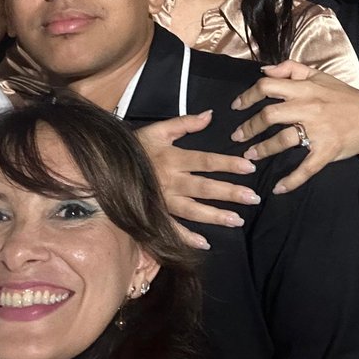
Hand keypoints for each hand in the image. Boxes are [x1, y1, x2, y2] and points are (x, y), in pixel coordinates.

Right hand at [134, 111, 260, 249]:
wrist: (106, 164)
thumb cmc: (136, 146)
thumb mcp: (159, 129)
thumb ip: (185, 123)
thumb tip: (210, 115)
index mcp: (173, 158)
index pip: (206, 161)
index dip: (228, 164)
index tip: (250, 167)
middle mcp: (170, 181)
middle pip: (204, 187)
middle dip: (230, 193)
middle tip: (253, 198)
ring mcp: (162, 200)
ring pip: (192, 210)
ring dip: (215, 216)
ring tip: (237, 220)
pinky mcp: (153, 214)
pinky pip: (171, 228)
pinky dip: (187, 237)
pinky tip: (205, 243)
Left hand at [229, 60, 358, 194]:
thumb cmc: (343, 96)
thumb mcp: (320, 76)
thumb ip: (291, 68)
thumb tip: (264, 70)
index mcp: (305, 88)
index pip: (268, 87)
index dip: (248, 96)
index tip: (237, 106)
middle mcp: (309, 107)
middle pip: (269, 115)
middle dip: (248, 127)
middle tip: (236, 136)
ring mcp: (318, 130)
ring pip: (283, 140)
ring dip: (262, 150)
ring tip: (249, 156)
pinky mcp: (327, 151)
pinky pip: (306, 168)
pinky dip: (291, 180)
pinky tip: (278, 188)